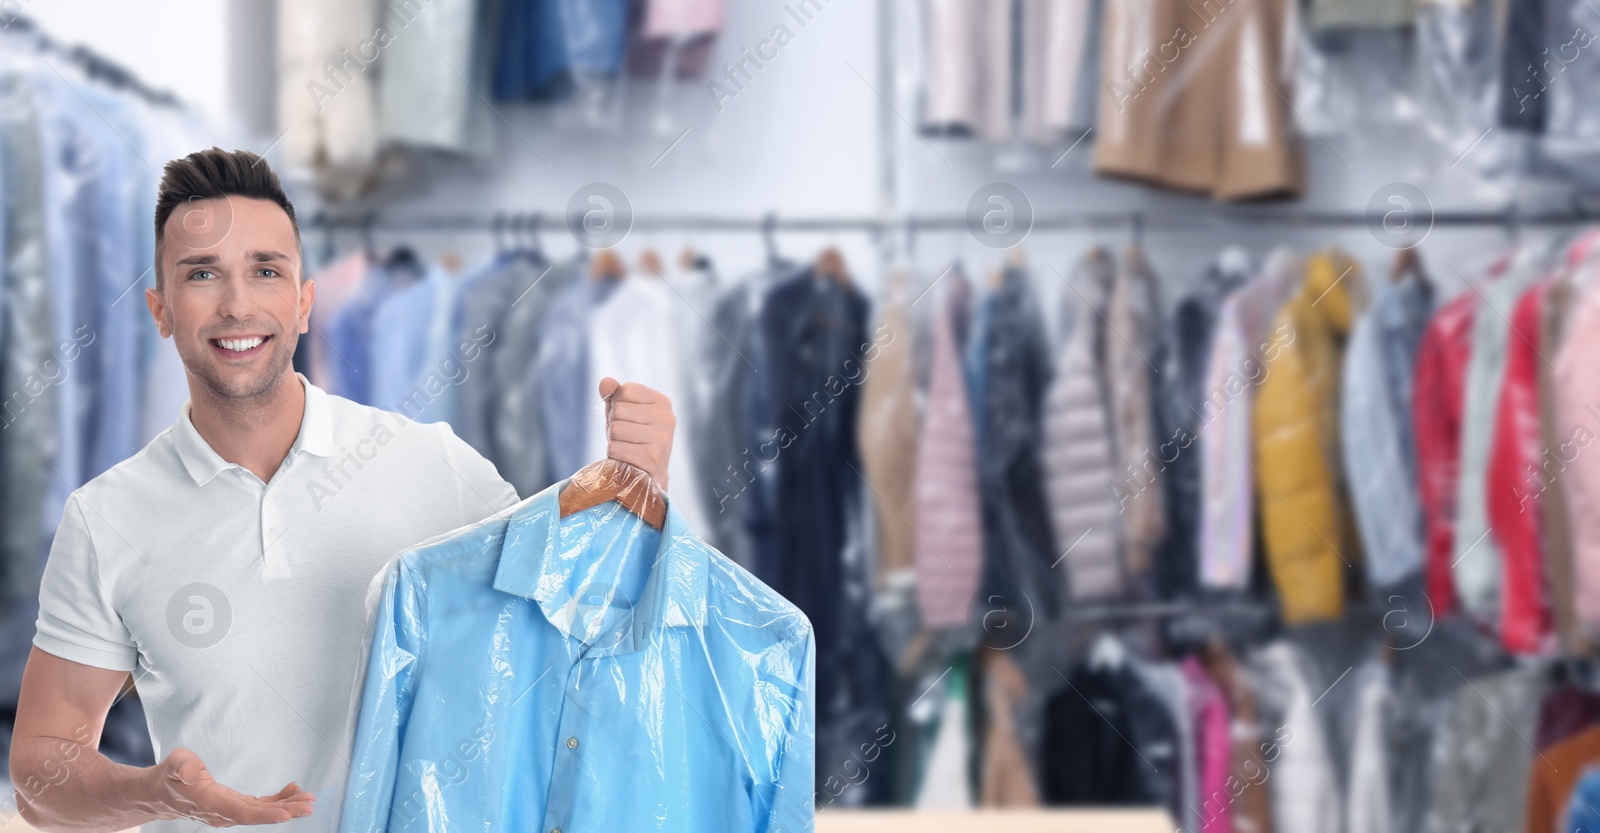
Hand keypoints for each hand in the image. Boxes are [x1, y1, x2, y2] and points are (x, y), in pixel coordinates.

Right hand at [153, 748, 313, 826]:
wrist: (160, 794)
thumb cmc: (169, 776)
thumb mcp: (173, 763)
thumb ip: (183, 766)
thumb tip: (191, 772)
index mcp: (210, 803)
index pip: (241, 812)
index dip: (265, 814)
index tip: (287, 814)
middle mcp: (222, 813)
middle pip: (257, 815)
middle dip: (285, 811)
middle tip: (309, 805)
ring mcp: (229, 812)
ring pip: (261, 812)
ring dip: (286, 806)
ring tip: (309, 799)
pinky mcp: (234, 806)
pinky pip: (259, 807)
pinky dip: (277, 800)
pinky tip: (293, 791)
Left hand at [598, 377, 674, 490]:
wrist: (646, 475)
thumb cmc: (632, 439)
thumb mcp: (622, 413)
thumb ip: (613, 395)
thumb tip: (605, 381)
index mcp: (662, 402)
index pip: (624, 391)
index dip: (617, 405)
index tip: (629, 419)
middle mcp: (667, 417)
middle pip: (618, 410)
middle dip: (615, 425)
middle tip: (628, 437)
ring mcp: (662, 438)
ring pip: (615, 429)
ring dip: (614, 441)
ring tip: (628, 448)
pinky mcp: (652, 457)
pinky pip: (615, 448)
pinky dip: (615, 456)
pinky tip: (628, 459)